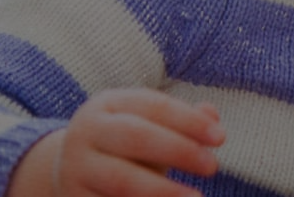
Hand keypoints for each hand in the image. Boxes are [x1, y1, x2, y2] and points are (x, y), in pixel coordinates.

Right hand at [11, 88, 225, 195]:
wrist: (72, 173)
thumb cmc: (126, 147)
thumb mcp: (150, 127)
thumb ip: (182, 121)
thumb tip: (211, 114)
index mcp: (108, 105)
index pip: (153, 106)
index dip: (189, 121)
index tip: (220, 138)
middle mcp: (86, 132)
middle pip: (135, 137)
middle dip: (178, 150)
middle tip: (213, 167)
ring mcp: (75, 168)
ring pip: (120, 180)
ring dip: (161, 190)